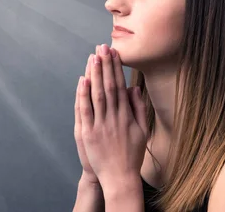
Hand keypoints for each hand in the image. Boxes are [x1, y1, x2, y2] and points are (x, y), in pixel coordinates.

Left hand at [78, 44, 148, 191]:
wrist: (120, 178)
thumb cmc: (132, 154)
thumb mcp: (142, 130)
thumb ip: (139, 108)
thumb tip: (134, 88)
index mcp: (126, 116)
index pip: (120, 86)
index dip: (116, 69)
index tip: (114, 53)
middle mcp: (113, 118)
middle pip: (108, 86)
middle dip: (105, 65)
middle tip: (102, 47)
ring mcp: (100, 125)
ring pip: (96, 95)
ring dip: (94, 74)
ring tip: (93, 57)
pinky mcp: (88, 134)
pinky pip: (85, 110)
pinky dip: (83, 94)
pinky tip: (83, 80)